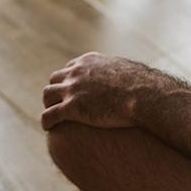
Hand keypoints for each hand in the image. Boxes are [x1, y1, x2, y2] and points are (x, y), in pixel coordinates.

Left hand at [41, 52, 161, 130]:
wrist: (143, 95)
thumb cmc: (143, 87)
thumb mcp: (131, 72)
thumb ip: (123, 74)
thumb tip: (134, 77)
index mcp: (89, 61)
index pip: (70, 68)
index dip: (69, 81)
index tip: (71, 92)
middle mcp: (77, 72)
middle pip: (55, 79)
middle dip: (56, 91)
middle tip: (58, 105)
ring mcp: (72, 89)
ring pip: (48, 95)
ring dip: (49, 105)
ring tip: (52, 116)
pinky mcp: (72, 107)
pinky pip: (50, 114)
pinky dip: (46, 121)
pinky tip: (48, 128)